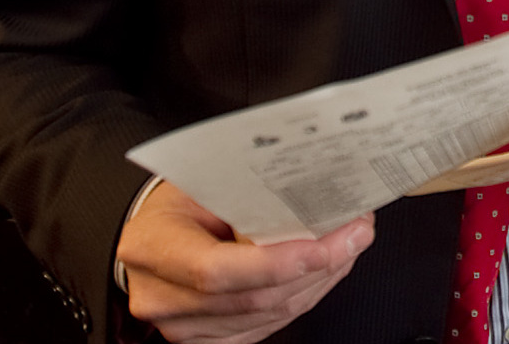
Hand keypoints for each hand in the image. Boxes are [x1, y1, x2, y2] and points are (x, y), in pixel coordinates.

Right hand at [116, 181, 375, 342]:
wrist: (151, 233)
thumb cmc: (178, 202)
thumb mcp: (201, 181)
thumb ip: (247, 193)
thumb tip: (316, 188)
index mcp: (152, 247)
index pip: (215, 270)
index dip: (276, 264)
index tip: (325, 245)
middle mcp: (161, 295)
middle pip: (251, 298)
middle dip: (317, 266)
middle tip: (357, 232)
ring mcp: (182, 326)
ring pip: (268, 315)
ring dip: (319, 280)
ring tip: (349, 244)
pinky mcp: (206, 339)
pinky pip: (267, 325)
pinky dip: (304, 295)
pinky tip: (324, 268)